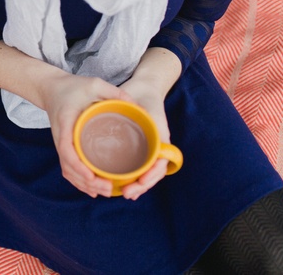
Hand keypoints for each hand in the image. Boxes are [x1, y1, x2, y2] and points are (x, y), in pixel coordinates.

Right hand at [40, 71, 135, 198]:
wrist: (51, 88)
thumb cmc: (72, 86)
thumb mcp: (93, 84)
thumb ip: (114, 92)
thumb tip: (136, 105)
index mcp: (66, 124)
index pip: (67, 150)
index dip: (78, 166)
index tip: (92, 176)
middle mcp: (60, 138)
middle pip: (69, 167)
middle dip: (87, 182)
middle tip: (109, 188)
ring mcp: (61, 143)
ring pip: (68, 171)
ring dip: (84, 184)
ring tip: (105, 191)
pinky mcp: (64, 146)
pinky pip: (68, 168)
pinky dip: (79, 181)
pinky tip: (93, 189)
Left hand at [116, 77, 170, 199]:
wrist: (144, 90)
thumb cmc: (146, 99)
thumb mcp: (146, 109)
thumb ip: (143, 118)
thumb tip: (128, 127)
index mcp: (161, 141)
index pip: (161, 163)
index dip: (152, 174)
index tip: (142, 180)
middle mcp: (155, 148)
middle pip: (152, 173)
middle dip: (142, 185)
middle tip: (127, 193)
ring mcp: (146, 149)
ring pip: (144, 173)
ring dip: (137, 185)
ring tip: (124, 193)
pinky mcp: (134, 149)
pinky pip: (135, 167)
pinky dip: (131, 178)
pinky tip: (120, 186)